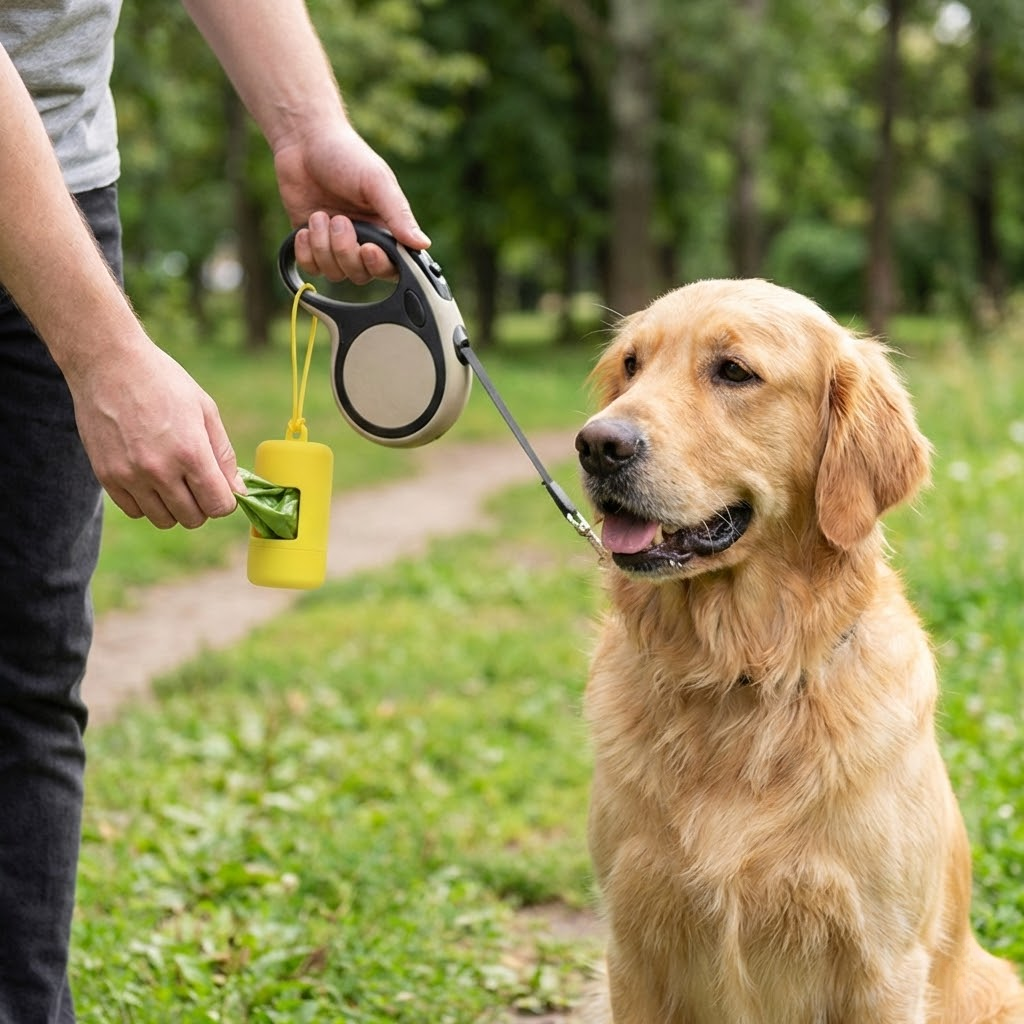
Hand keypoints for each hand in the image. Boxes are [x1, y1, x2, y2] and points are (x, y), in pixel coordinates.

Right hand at [68, 338, 242, 528]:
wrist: (109, 365)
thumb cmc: (163, 382)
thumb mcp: (205, 410)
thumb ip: (223, 455)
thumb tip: (237, 491)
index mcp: (191, 453)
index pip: (219, 506)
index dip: (226, 500)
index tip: (220, 487)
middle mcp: (159, 470)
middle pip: (193, 518)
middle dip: (202, 505)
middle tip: (197, 482)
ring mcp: (130, 476)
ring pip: (164, 520)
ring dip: (175, 507)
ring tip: (173, 480)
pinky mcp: (107, 477)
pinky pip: (136, 511)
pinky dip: (148, 503)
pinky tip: (150, 479)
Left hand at [273, 123, 429, 282]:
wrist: (304, 142)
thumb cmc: (346, 156)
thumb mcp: (377, 182)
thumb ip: (399, 215)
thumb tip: (423, 243)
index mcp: (386, 229)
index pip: (391, 267)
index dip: (379, 265)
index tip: (368, 248)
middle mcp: (364, 241)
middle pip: (360, 274)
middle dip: (345, 250)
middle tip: (338, 219)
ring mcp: (336, 245)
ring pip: (334, 273)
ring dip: (323, 246)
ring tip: (319, 215)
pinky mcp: (312, 244)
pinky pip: (311, 267)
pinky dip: (305, 251)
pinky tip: (306, 226)